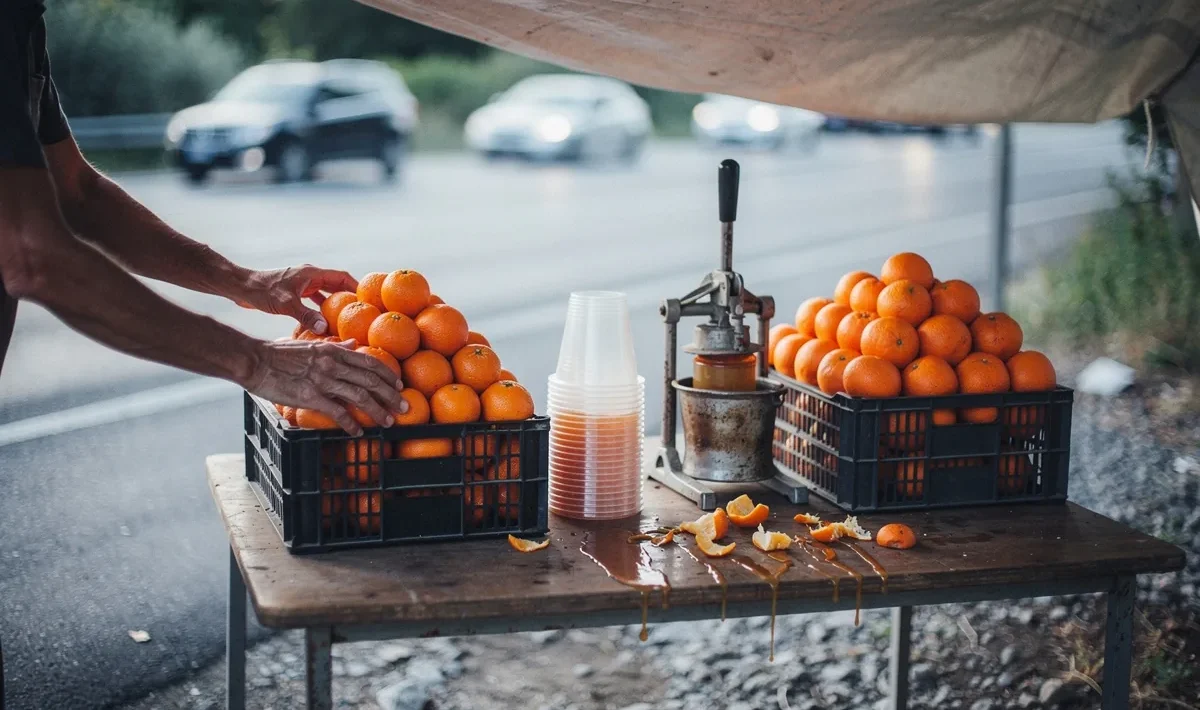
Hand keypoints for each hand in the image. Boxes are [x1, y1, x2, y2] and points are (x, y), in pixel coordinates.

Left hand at [237, 265, 357, 334]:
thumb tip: (325, 329)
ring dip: (334, 304)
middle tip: (360, 312)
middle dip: (348, 297)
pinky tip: (322, 322)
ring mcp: (302, 284)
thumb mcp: (286, 304)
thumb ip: (307, 316)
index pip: (341, 277)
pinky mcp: (294, 292)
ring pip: (324, 293)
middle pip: (335, 284)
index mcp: (312, 273)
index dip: (355, 287)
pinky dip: (320, 309)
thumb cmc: (262, 291)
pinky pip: (313, 299)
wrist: (241, 287)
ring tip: (344, 319)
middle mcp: (309, 277)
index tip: (367, 300)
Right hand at [244, 339, 406, 434]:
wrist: (255, 361)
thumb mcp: (310, 344)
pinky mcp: (311, 397)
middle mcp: (332, 364)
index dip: (387, 375)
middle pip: (371, 380)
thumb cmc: (279, 354)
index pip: (369, 362)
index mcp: (333, 351)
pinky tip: (358, 432)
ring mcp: (323, 380)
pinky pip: (338, 412)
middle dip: (391, 395)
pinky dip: (351, 424)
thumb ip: (334, 346)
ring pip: (360, 396)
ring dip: (378, 411)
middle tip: (404, 407)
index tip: (398, 386)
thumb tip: (352, 344)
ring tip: (388, 421)